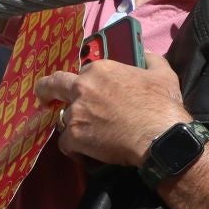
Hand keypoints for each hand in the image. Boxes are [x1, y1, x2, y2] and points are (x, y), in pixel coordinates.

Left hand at [35, 58, 191, 168]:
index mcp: (101, 70)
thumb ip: (151, 60)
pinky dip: (74, 149)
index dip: (86, 81)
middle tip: (46, 98)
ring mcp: (76, 113)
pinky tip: (85, 154)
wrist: (159, 136)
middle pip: (53, 85)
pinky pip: (66, 144)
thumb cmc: (161, 104)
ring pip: (63, 119)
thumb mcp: (162, 74)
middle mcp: (83, 87)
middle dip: (46, 91)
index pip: (82, 72)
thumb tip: (147, 54)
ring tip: (85, 136)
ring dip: (72, 125)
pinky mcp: (75, 137)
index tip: (88, 89)